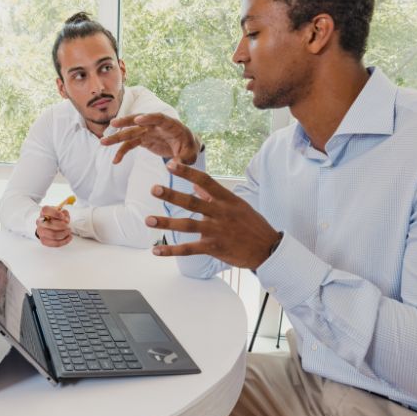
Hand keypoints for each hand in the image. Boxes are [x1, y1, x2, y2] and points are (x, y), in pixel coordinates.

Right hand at [35, 206, 72, 247]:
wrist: (49, 226)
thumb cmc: (56, 218)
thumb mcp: (61, 212)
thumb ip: (64, 213)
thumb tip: (65, 219)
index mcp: (43, 212)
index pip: (46, 210)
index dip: (55, 213)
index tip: (63, 216)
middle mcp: (40, 222)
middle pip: (49, 224)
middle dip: (62, 225)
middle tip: (68, 226)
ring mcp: (40, 232)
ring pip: (53, 235)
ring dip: (64, 234)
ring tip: (69, 231)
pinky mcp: (44, 240)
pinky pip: (55, 243)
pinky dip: (64, 241)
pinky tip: (68, 237)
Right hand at [100, 113, 200, 165]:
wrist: (186, 147)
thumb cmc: (189, 149)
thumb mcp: (189, 156)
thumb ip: (182, 160)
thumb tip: (172, 166)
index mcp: (170, 125)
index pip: (159, 118)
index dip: (149, 118)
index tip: (138, 120)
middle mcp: (156, 126)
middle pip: (139, 121)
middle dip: (126, 122)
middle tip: (113, 124)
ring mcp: (148, 131)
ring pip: (130, 132)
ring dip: (117, 137)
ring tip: (103, 142)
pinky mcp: (143, 139)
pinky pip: (130, 144)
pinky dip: (122, 152)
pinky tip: (115, 161)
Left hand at [145, 160, 281, 269]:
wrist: (267, 249)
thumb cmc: (252, 224)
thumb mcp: (237, 205)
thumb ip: (215, 196)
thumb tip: (196, 186)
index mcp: (227, 199)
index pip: (205, 181)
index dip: (187, 172)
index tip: (171, 165)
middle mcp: (220, 213)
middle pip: (192, 202)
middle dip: (172, 195)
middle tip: (154, 188)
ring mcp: (217, 231)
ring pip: (188, 225)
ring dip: (166, 223)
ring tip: (149, 219)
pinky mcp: (214, 248)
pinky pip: (189, 249)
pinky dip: (171, 250)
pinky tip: (157, 250)